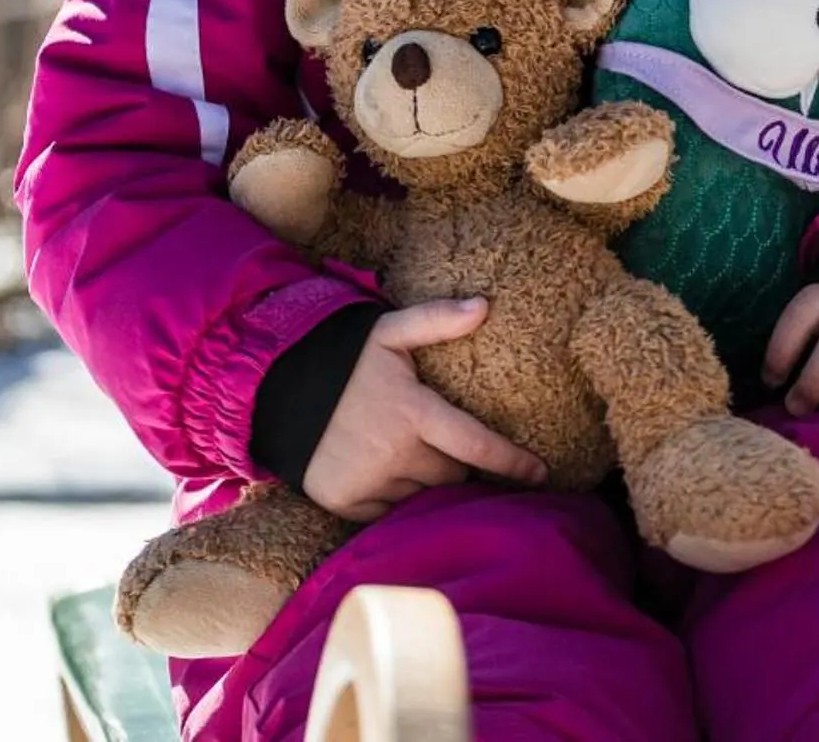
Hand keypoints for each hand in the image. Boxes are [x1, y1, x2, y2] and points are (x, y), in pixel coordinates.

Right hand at [299, 300, 546, 521]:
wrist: (277, 390)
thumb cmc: (344, 360)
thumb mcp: (388, 332)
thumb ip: (436, 320)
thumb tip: (485, 306)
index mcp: (414, 412)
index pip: (477, 445)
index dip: (512, 463)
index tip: (542, 475)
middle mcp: (395, 452)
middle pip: (452, 475)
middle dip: (454, 463)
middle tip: (437, 443)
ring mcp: (370, 481)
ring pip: (423, 496)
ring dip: (424, 483)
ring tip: (407, 457)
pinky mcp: (347, 502)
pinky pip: (389, 513)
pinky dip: (393, 500)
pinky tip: (382, 474)